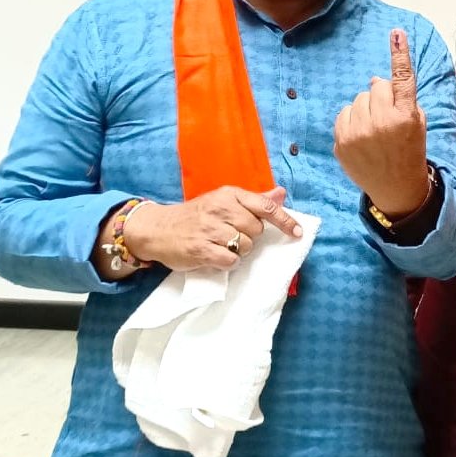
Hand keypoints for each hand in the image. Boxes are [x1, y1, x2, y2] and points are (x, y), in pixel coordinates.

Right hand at [122, 186, 301, 271]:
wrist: (157, 229)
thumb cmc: (196, 216)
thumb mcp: (224, 201)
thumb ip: (254, 200)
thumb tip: (281, 194)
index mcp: (229, 195)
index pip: (265, 206)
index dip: (285, 221)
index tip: (298, 232)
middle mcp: (220, 208)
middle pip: (256, 230)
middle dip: (249, 237)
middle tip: (231, 235)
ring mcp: (209, 229)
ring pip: (245, 246)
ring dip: (238, 251)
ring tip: (222, 245)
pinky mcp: (200, 249)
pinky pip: (230, 260)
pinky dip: (228, 262)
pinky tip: (217, 256)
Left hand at [333, 29, 429, 217]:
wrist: (396, 188)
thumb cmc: (409, 151)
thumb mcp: (417, 124)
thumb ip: (401, 99)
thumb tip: (373, 80)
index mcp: (405, 117)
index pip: (402, 79)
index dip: (400, 54)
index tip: (396, 33)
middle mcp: (381, 123)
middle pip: (376, 85)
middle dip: (382, 95)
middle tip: (389, 115)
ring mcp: (358, 133)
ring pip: (358, 98)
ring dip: (366, 107)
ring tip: (375, 129)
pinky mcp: (342, 142)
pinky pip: (344, 113)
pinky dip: (352, 119)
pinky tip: (362, 135)